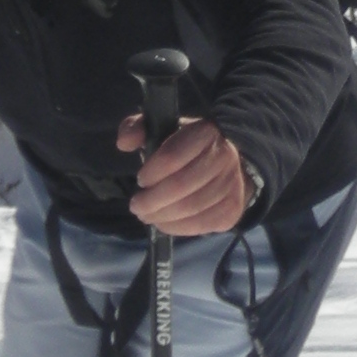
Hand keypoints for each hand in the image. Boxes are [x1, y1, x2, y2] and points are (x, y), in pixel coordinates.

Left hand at [117, 112, 252, 235]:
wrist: (229, 164)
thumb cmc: (187, 147)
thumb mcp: (161, 129)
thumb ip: (136, 129)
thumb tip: (124, 143)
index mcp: (205, 132)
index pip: (172, 157)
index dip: (151, 173)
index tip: (140, 180)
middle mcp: (225, 157)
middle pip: (180, 186)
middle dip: (151, 200)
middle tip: (136, 206)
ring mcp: (232, 185)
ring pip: (190, 208)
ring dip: (161, 216)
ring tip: (147, 215)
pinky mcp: (232, 210)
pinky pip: (200, 225)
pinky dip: (176, 228)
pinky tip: (164, 222)